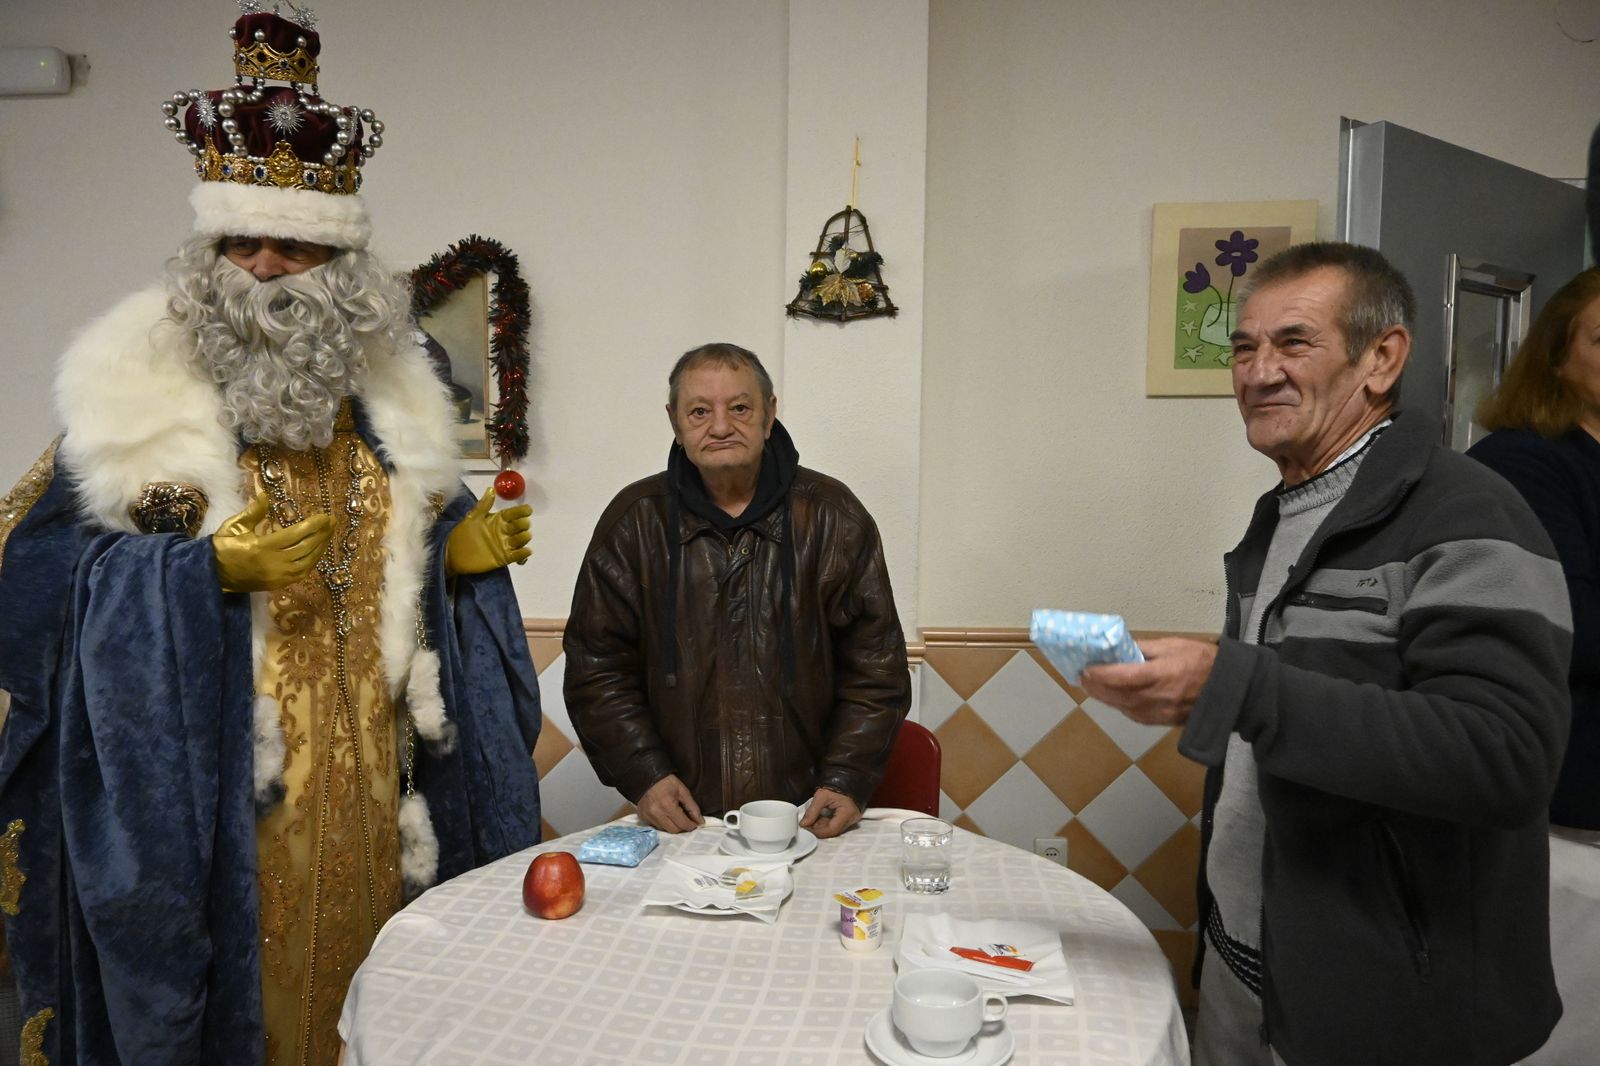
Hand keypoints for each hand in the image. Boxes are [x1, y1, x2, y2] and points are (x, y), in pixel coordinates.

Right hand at [212, 492, 332, 592]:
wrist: (213, 575)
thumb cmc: (223, 547)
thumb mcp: (234, 526)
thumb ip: (252, 512)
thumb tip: (265, 495)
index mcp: (262, 547)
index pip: (294, 535)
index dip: (312, 525)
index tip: (325, 516)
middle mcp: (273, 563)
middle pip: (305, 548)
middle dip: (321, 535)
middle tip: (332, 522)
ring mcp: (277, 576)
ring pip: (307, 562)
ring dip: (320, 548)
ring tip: (328, 535)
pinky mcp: (278, 584)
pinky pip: (301, 573)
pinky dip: (312, 562)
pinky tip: (317, 551)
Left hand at [445, 486, 531, 575]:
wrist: (453, 554)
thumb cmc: (462, 534)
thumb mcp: (472, 518)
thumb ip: (483, 505)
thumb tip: (491, 489)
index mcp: (497, 520)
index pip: (512, 514)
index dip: (520, 511)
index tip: (528, 510)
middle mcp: (504, 531)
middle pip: (519, 526)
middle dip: (523, 524)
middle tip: (523, 524)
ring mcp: (505, 544)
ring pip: (520, 540)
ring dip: (524, 538)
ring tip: (525, 535)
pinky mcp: (504, 557)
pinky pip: (517, 555)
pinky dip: (523, 554)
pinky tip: (526, 551)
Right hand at [636, 774, 701, 832]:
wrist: (648, 776)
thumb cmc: (667, 782)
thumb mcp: (683, 791)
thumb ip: (692, 807)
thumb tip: (700, 822)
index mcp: (667, 805)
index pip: (682, 824)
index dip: (691, 825)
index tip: (695, 824)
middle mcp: (656, 813)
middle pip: (674, 830)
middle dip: (682, 827)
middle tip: (686, 820)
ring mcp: (648, 816)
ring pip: (665, 829)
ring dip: (672, 826)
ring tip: (674, 816)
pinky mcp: (643, 817)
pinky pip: (656, 826)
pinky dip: (663, 824)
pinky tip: (665, 815)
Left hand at [800, 787, 861, 838]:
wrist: (844, 781)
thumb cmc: (835, 785)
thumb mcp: (821, 796)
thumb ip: (812, 811)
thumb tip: (804, 824)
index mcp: (847, 813)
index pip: (832, 829)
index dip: (817, 831)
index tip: (806, 828)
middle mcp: (851, 819)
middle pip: (832, 831)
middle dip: (818, 829)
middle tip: (807, 824)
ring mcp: (850, 820)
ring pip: (833, 829)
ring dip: (821, 826)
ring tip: (812, 819)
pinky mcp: (847, 819)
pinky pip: (835, 825)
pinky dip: (825, 823)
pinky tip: (819, 818)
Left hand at [1078, 637, 1217, 726]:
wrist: (1230, 689)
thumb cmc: (1203, 661)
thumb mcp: (1174, 645)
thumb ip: (1145, 648)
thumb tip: (1120, 647)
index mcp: (1162, 675)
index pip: (1124, 677)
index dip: (1102, 674)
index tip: (1086, 668)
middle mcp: (1158, 698)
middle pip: (1119, 696)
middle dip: (1097, 687)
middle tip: (1081, 678)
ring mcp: (1160, 714)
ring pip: (1124, 708)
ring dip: (1105, 698)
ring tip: (1091, 686)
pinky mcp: (1163, 723)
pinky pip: (1135, 715)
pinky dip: (1120, 706)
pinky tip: (1112, 697)